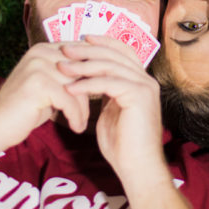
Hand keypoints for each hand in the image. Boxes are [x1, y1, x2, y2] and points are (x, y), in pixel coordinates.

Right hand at [0, 42, 89, 147]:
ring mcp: (38, 67)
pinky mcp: (38, 85)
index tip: (102, 89)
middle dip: (90, 93)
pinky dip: (76, 116)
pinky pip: (69, 101)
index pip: (80, 53)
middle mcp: (40, 53)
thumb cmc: (24, 108)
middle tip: (90, 112)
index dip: (94, 71)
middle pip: (81, 70)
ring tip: (81, 123)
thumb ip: (65, 74)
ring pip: (77, 86)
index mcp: (43, 49)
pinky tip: (76, 127)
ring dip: (83, 109)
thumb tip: (96, 71)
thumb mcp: (46, 84)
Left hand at [60, 36, 166, 185]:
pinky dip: (87, 84)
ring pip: (110, 66)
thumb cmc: (123, 146)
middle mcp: (146, 79)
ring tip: (62, 66)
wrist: (138, 168)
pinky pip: (108, 83)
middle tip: (65, 49)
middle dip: (88, 50)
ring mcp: (144, 86)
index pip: (122, 51)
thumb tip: (90, 81)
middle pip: (114, 54)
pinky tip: (70, 87)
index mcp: (141, 81)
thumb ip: (106, 94)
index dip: (102, 42)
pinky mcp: (138, 96)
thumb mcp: (111, 112)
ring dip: (83, 65)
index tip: (81, 39)